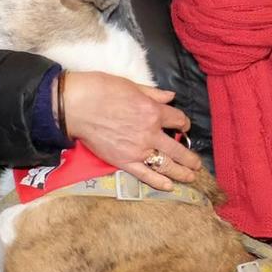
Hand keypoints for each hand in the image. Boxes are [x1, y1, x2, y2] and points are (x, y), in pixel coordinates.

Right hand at [63, 71, 202, 189]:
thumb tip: (170, 96)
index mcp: (153, 111)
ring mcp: (138, 150)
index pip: (178, 120)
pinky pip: (146, 175)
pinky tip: (169, 186)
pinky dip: (159, 182)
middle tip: (196, 163)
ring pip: (166, 164)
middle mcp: (150, 133)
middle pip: (178, 148)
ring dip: (181, 172)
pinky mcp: (123, 162)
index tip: (183, 127)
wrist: (75, 106)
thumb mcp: (131, 85)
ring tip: (190, 177)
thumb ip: (153, 93)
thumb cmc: (100, 90)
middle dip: (190, 157)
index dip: (184, 123)